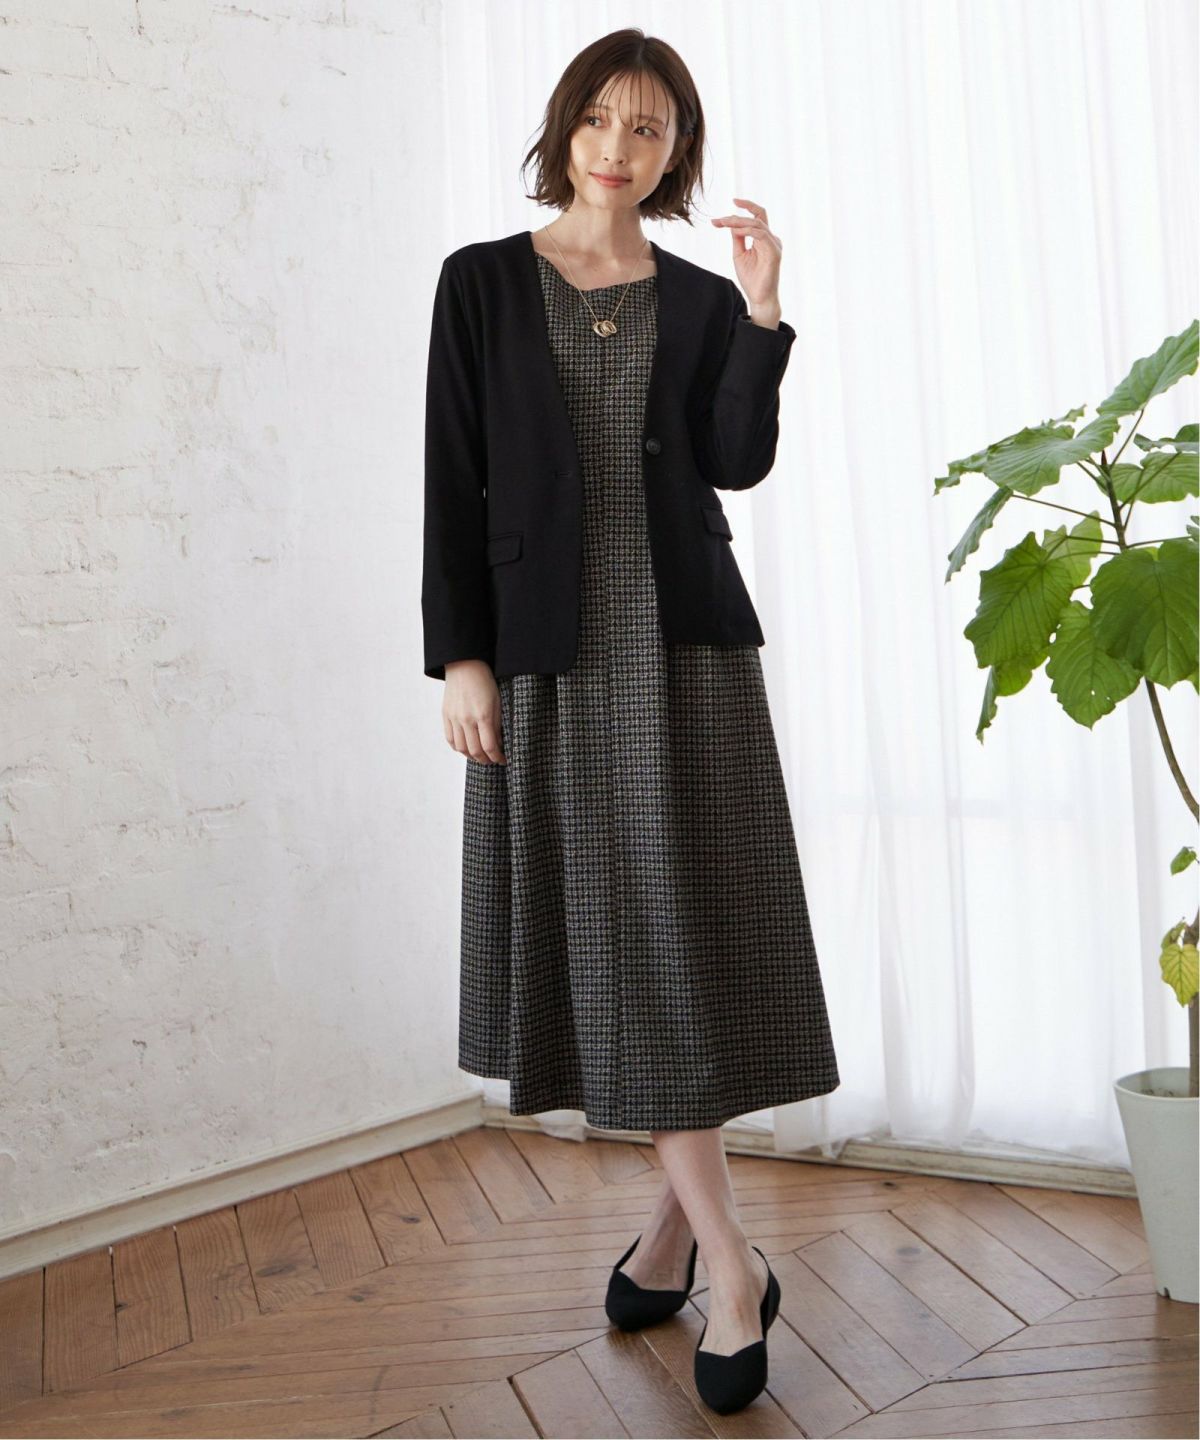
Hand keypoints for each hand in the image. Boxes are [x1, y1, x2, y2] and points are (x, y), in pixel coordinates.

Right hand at [443, 660, 506, 763]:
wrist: (464, 666)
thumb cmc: (484, 682)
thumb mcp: (497, 702)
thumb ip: (497, 725)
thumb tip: (498, 744)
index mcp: (483, 715)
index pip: (489, 747)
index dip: (497, 757)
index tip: (503, 760)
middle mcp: (467, 719)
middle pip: (475, 751)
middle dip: (486, 760)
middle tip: (493, 760)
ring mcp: (454, 718)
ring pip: (461, 748)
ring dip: (472, 756)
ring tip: (480, 756)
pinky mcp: (446, 715)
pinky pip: (450, 739)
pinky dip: (458, 748)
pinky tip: (466, 748)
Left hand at [711, 198, 781, 312]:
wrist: (759, 298)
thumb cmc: (751, 278)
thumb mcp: (739, 254)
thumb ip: (737, 238)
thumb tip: (732, 223)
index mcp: (764, 238)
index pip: (757, 217)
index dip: (745, 207)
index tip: (728, 206)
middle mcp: (771, 239)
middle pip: (758, 216)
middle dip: (736, 215)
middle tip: (719, 220)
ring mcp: (774, 244)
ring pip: (757, 223)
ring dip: (738, 221)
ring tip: (724, 223)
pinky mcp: (774, 252)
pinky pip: (761, 234)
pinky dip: (747, 230)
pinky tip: (735, 231)